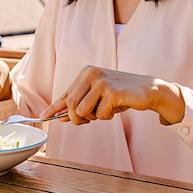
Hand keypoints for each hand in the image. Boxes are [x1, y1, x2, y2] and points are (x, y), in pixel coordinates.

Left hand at [42, 66, 184, 125]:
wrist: (149, 90)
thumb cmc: (122, 94)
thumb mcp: (98, 97)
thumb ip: (80, 104)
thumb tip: (60, 117)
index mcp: (86, 72)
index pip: (66, 94)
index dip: (54, 108)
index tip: (43, 116)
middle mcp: (91, 73)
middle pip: (71, 105)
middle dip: (77, 119)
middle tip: (89, 120)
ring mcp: (101, 82)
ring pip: (83, 112)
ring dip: (94, 117)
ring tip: (106, 109)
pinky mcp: (112, 92)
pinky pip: (100, 114)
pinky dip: (107, 116)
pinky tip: (117, 107)